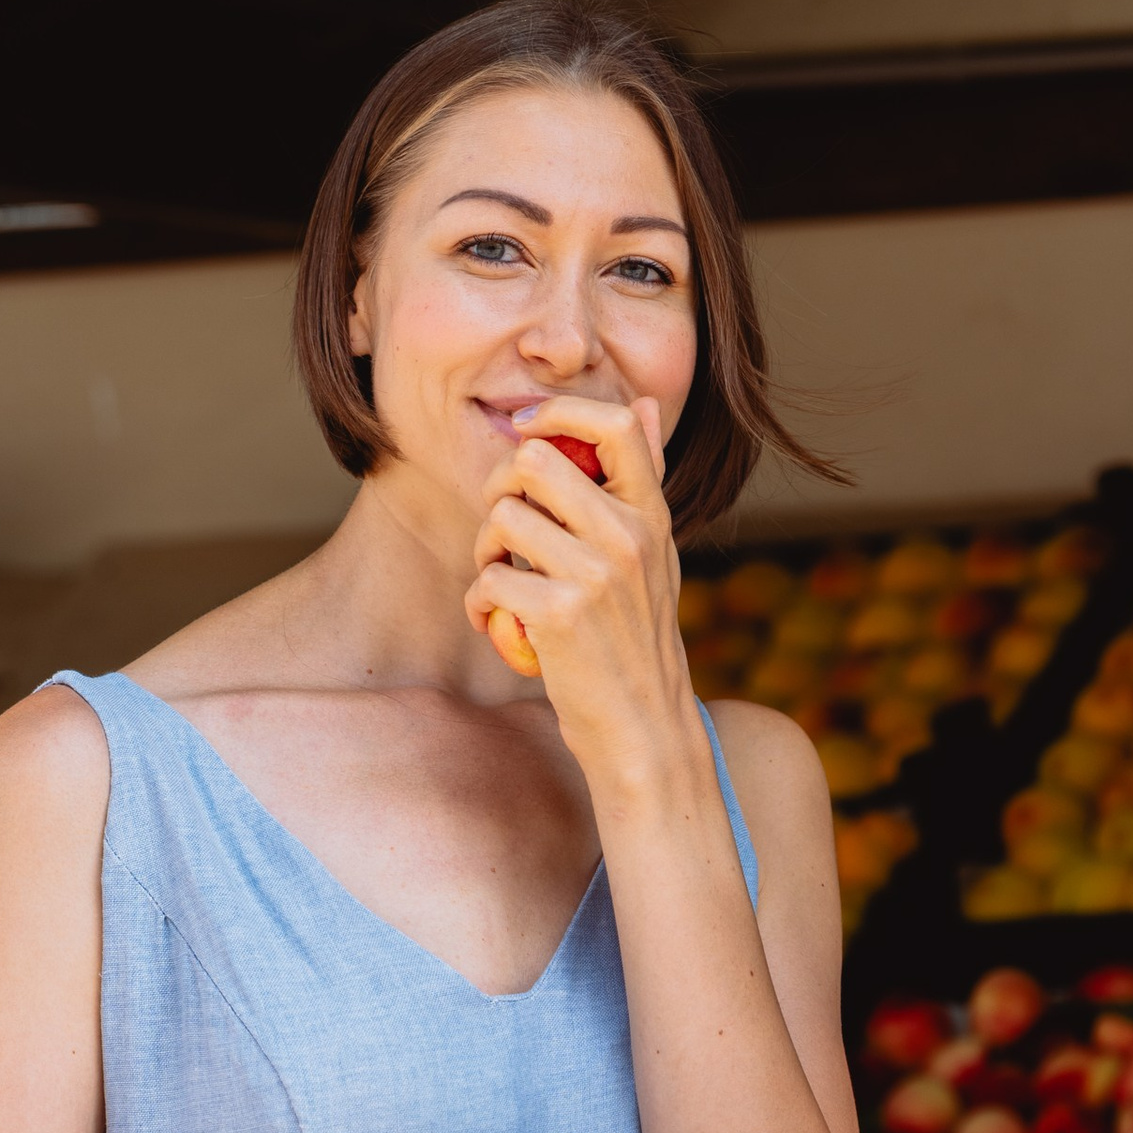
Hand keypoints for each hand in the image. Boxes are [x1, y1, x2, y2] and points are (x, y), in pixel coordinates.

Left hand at [464, 396, 692, 777]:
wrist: (644, 729)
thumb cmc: (637, 640)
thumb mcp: (655, 553)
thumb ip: (642, 481)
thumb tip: (640, 403)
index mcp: (651, 514)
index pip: (615, 424)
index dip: (559, 412)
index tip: (527, 432)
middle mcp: (629, 536)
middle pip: (533, 460)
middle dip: (498, 489)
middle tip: (501, 528)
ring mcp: (596, 575)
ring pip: (501, 517)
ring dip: (483, 550)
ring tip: (497, 579)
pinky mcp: (559, 615)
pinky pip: (489, 579)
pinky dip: (478, 603)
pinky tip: (494, 624)